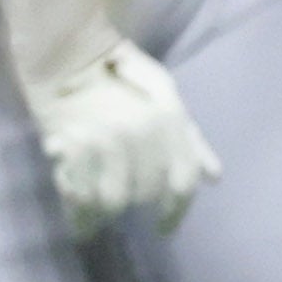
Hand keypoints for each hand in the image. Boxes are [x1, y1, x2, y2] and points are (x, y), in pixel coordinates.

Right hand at [0, 0, 219, 235]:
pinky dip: (77, 211)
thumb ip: (191, 140)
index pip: (181, 180)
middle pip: (144, 194)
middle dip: (135, 205)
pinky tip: (77, 217)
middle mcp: (140, 132)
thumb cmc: (121, 74)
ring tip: (96, 216)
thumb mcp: (166, 98)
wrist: (67, 51)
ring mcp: (103, 139)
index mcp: (168, 119)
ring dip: (104, 213)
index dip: (175, 211)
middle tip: (123, 207)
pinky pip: (76, 194)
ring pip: (111, 201)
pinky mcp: (68, 145)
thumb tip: (215, 177)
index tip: (165, 230)